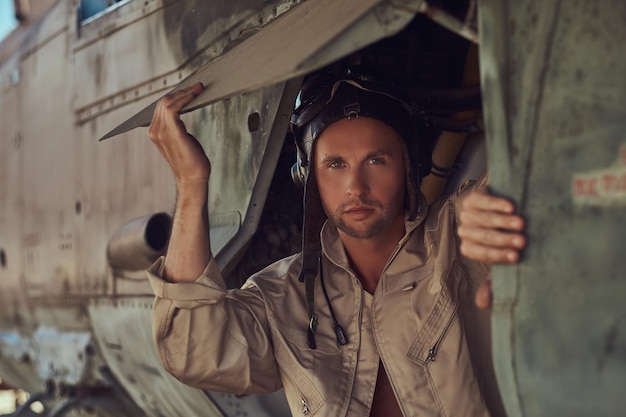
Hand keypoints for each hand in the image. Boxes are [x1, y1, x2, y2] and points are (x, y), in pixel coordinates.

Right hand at [148, 83, 209, 186]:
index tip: (189, 89)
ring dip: (185, 92)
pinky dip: (186, 98)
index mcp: (154, 132)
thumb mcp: (181, 139)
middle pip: (164, 102)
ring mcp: (160, 132)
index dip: (175, 96)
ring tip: (198, 88)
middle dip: (181, 92)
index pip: (161, 107)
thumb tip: (182, 109)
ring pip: (169, 102)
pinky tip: (196, 94)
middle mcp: (154, 131)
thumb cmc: (191, 162)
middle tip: (197, 86)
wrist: (193, 178)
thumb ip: (177, 126)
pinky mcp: (171, 132)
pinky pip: (175, 107)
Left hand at [457, 187, 525, 308]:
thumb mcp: (502, 257)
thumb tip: (482, 304)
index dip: (498, 256)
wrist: (504, 208)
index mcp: (470, 248)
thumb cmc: (505, 238)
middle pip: (483, 236)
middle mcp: (465, 231)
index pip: (482, 254)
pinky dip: (496, 204)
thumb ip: (493, 280)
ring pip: (483, 219)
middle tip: (522, 241)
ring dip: (502, 222)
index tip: (517, 257)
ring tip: (521, 224)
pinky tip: (512, 207)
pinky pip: (483, 201)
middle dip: (503, 240)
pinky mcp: (472, 198)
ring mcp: (467, 214)